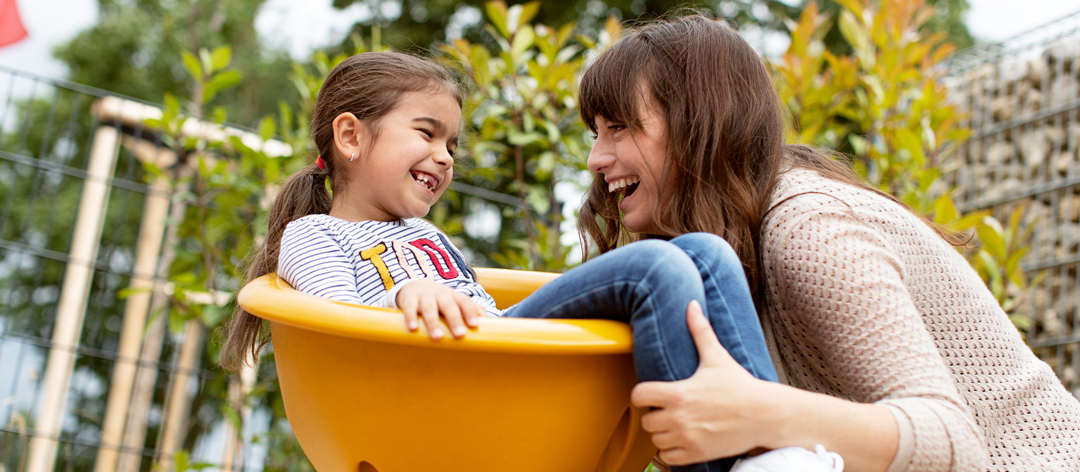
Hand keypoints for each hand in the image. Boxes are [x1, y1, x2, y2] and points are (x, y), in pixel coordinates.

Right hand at [397, 279, 483, 339]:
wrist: (415, 285)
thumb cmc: (441, 300)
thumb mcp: (456, 302)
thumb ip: (471, 310)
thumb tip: (491, 321)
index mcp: (454, 296)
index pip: (464, 302)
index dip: (470, 312)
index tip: (475, 325)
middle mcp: (440, 295)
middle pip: (449, 305)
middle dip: (454, 319)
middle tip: (460, 334)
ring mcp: (424, 296)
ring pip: (429, 308)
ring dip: (433, 322)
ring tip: (438, 337)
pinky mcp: (409, 299)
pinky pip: (409, 308)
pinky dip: (410, 317)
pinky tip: (413, 329)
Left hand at [630, 300, 774, 464]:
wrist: (764, 414)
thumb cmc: (740, 386)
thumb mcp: (717, 357)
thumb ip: (700, 331)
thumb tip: (691, 305)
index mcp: (679, 393)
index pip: (639, 396)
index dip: (642, 394)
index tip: (652, 394)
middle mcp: (679, 418)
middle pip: (646, 420)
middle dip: (654, 414)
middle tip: (667, 409)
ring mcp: (687, 438)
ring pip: (656, 440)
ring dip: (662, 434)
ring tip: (675, 424)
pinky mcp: (697, 454)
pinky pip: (668, 458)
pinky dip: (671, 452)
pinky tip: (682, 439)